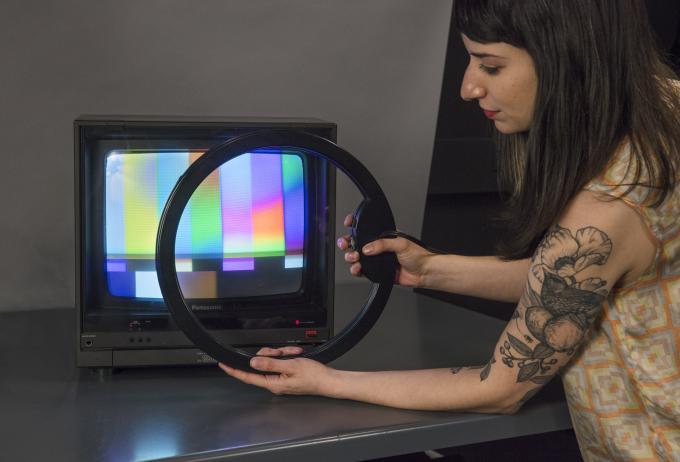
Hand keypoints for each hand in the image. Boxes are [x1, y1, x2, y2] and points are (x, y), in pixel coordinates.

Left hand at [218, 346, 335, 395]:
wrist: (328, 380)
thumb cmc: (313, 376)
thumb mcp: (290, 366)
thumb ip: (270, 364)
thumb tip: (253, 363)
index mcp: (273, 383)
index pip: (248, 377)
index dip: (234, 371)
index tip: (224, 365)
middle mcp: (274, 383)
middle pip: (262, 363)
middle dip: (272, 354)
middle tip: (283, 353)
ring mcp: (280, 378)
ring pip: (272, 360)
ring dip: (283, 354)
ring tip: (294, 355)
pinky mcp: (286, 374)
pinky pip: (281, 361)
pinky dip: (289, 356)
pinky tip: (296, 356)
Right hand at [337, 214, 433, 287]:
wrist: (424, 273)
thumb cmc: (418, 255)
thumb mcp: (401, 244)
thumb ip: (382, 244)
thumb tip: (367, 248)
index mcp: (383, 236)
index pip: (366, 229)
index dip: (355, 225)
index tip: (349, 224)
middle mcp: (378, 247)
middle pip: (356, 243)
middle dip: (347, 243)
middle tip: (345, 244)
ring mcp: (376, 259)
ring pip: (356, 257)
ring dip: (351, 257)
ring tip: (354, 259)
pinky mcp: (376, 272)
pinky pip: (362, 271)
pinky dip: (356, 270)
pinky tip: (358, 268)